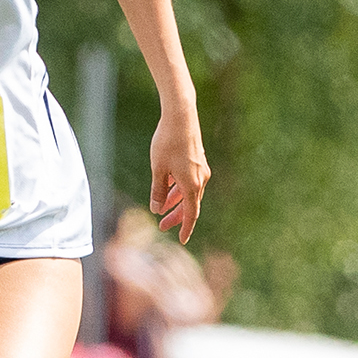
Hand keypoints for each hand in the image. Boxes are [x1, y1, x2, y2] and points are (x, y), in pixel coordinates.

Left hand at [148, 108, 208, 243]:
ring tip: (162, 209)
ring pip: (188, 192)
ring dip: (176, 202)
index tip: (182, 240)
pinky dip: (179, 188)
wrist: (180, 116)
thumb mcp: (158, 169)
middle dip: (176, 217)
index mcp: (192, 185)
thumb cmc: (167, 142)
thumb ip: (158, 191)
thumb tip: (157, 209)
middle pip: (189, 205)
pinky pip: (189, 181)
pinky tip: (167, 188)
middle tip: (162, 226)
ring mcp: (201, 170)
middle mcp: (200, 179)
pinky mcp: (198, 161)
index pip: (190, 214)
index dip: (185, 228)